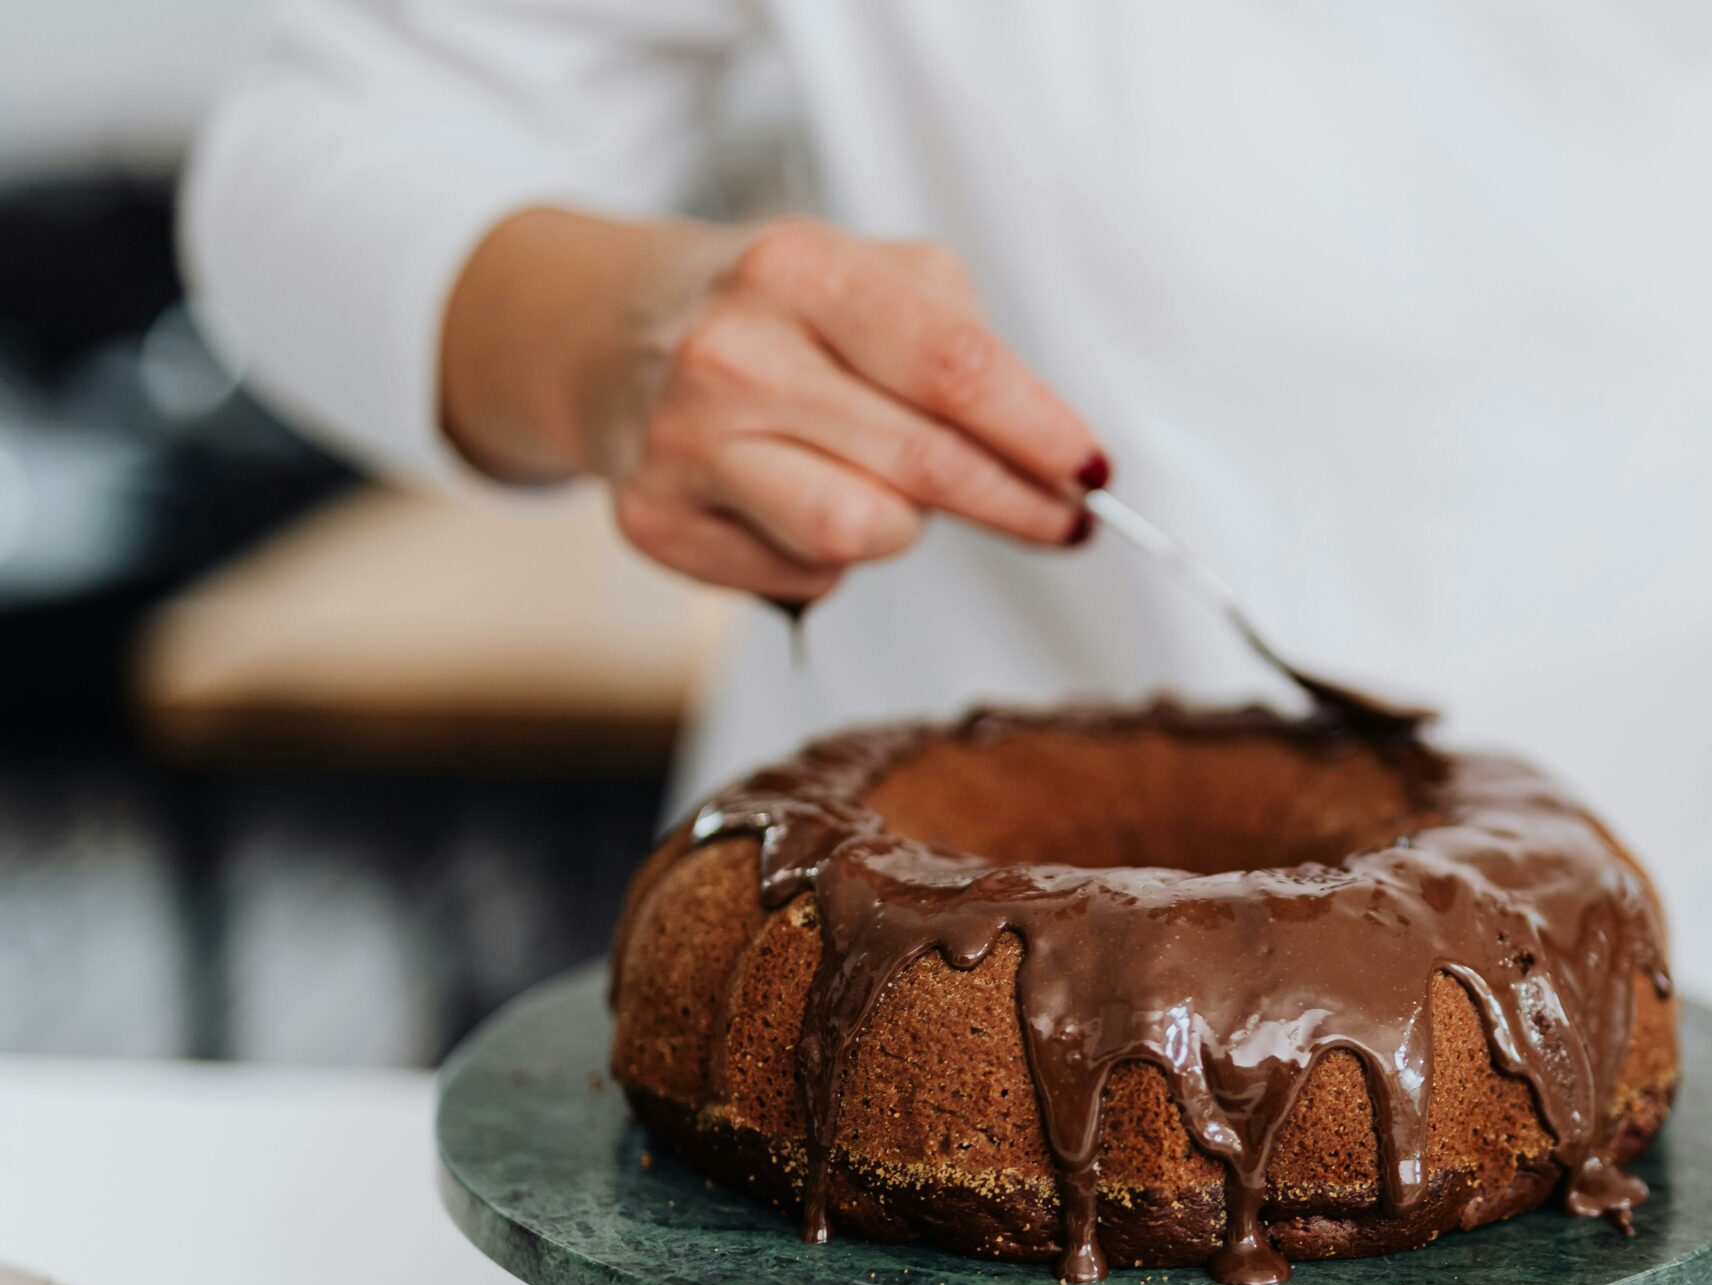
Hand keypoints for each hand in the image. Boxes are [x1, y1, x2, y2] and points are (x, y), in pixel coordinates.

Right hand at [441, 210, 1105, 603]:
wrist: (607, 331)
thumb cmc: (775, 310)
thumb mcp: (870, 275)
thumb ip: (965, 345)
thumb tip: (1057, 453)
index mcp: (796, 271)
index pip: (949, 366)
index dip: (1037, 430)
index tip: (1093, 472)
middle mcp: (729, 356)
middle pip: (920, 464)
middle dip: (1016, 503)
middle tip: (1065, 521)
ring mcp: (683, 445)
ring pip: (860, 534)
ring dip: (907, 528)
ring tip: (895, 491)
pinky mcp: (655, 523)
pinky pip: (805, 575)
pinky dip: (833, 555)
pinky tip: (804, 503)